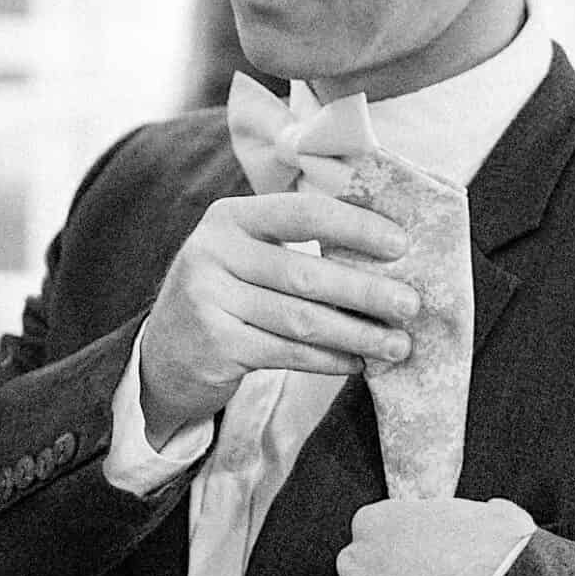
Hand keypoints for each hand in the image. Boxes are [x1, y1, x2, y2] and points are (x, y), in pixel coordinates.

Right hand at [136, 192, 419, 443]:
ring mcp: (208, 301)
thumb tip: (387, 253)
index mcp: (229, 218)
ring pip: (301, 319)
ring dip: (357, 332)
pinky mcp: (214, 346)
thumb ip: (295, 244)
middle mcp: (212, 253)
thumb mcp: (245, 255)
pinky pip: (287, 353)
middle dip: (366, 290)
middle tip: (411, 305)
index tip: (402, 244)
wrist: (163, 354)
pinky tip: (358, 362)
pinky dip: (329, 359)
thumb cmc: (227, 297)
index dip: (355, 227)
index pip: (301, 213)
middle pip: (305, 272)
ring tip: (397, 344)